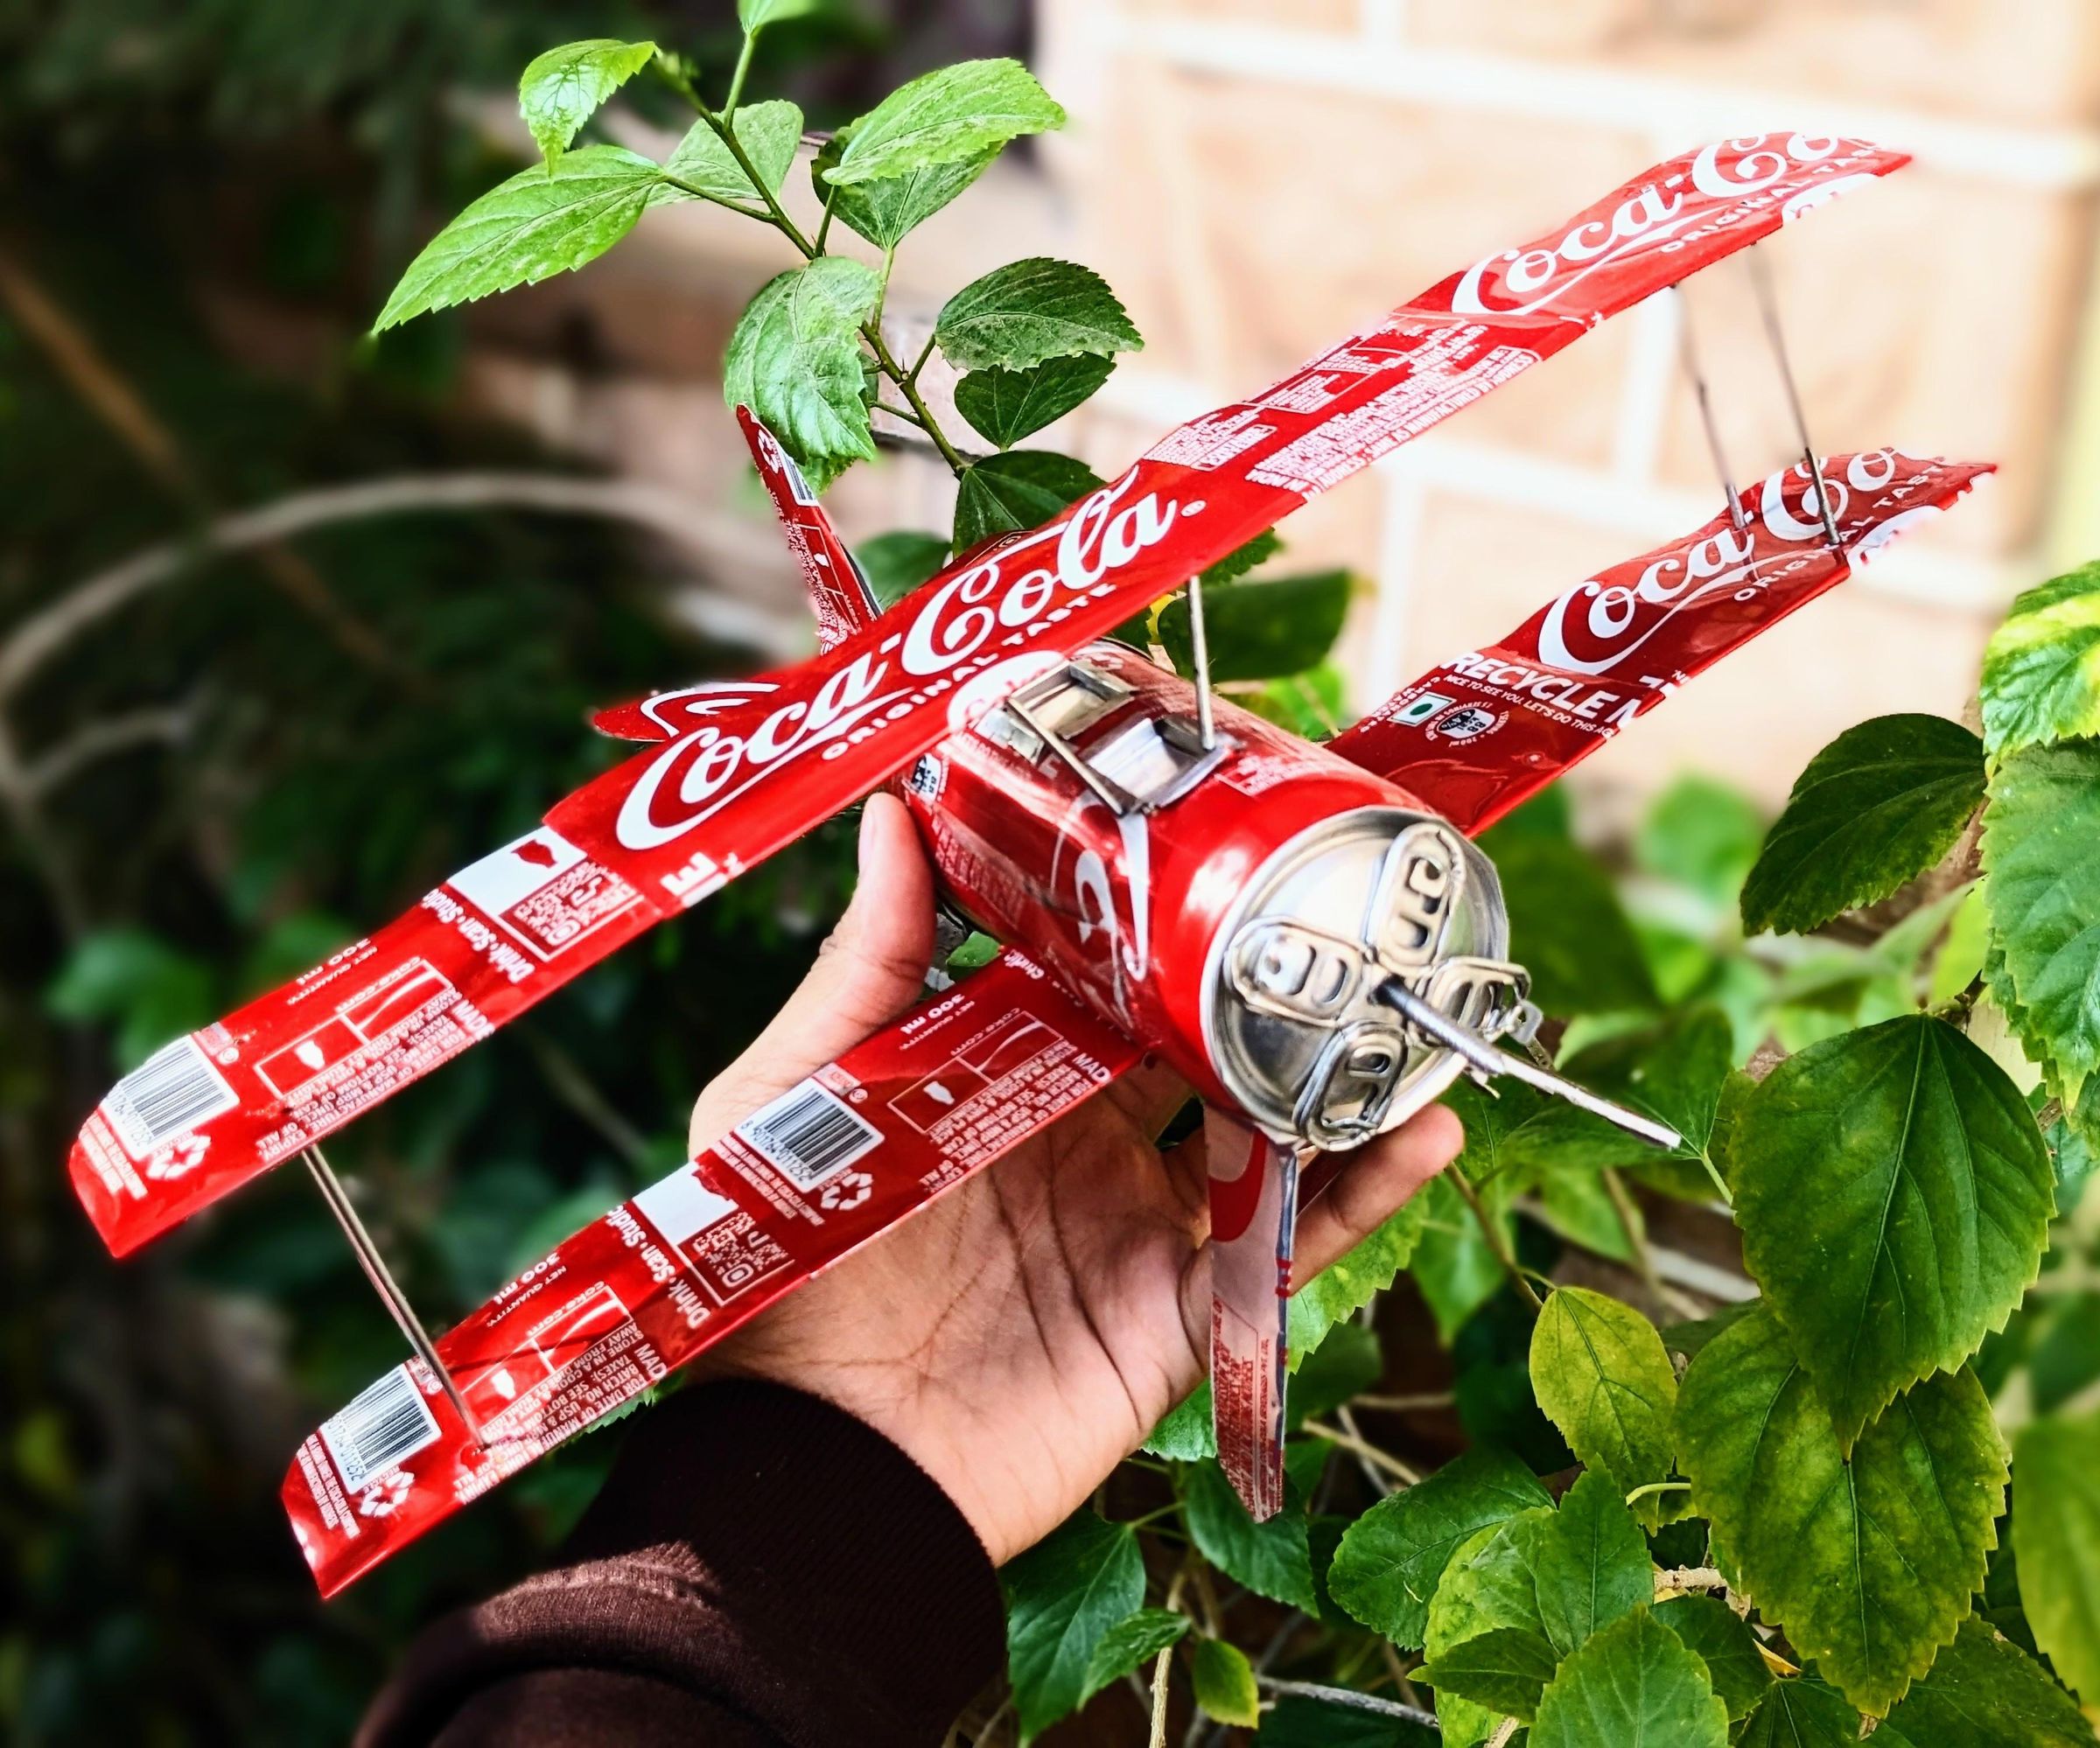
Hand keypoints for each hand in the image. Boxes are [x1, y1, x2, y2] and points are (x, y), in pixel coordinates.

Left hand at [688, 793, 1462, 1566]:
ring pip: (1265, 1133)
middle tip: (1344, 891)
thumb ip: (860, 966)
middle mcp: (1083, 1139)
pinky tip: (1424, 1130)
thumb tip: (893, 813)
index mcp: (999, 1076)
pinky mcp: (1176, 1314)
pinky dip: (1362, 1194)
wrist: (815, 1459)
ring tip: (1410, 997)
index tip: (1217, 824)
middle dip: (1266, 974)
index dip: (1156, 909)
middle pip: (1198, 1039)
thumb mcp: (792, 1094)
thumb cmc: (780, 1269)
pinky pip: (1286, 1250)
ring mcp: (1138, 1226)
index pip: (1100, 975)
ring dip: (1338, 1070)